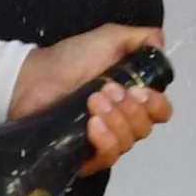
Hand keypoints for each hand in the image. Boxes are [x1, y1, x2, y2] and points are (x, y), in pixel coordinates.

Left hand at [12, 24, 173, 175]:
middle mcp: (122, 121)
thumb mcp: (108, 39)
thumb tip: (162, 43)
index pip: (160, 111)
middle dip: (129, 108)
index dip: (155, 105)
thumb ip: (139, 38)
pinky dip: (105, 141)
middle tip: (105, 89)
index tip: (139, 91)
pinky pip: (108, 158)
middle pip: (145, 128)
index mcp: (131, 96)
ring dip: (115, 121)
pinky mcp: (85, 156)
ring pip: (128, 143)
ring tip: (92, 102)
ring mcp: (104, 140)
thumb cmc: (70, 59)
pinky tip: (92, 125)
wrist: (33, 79)